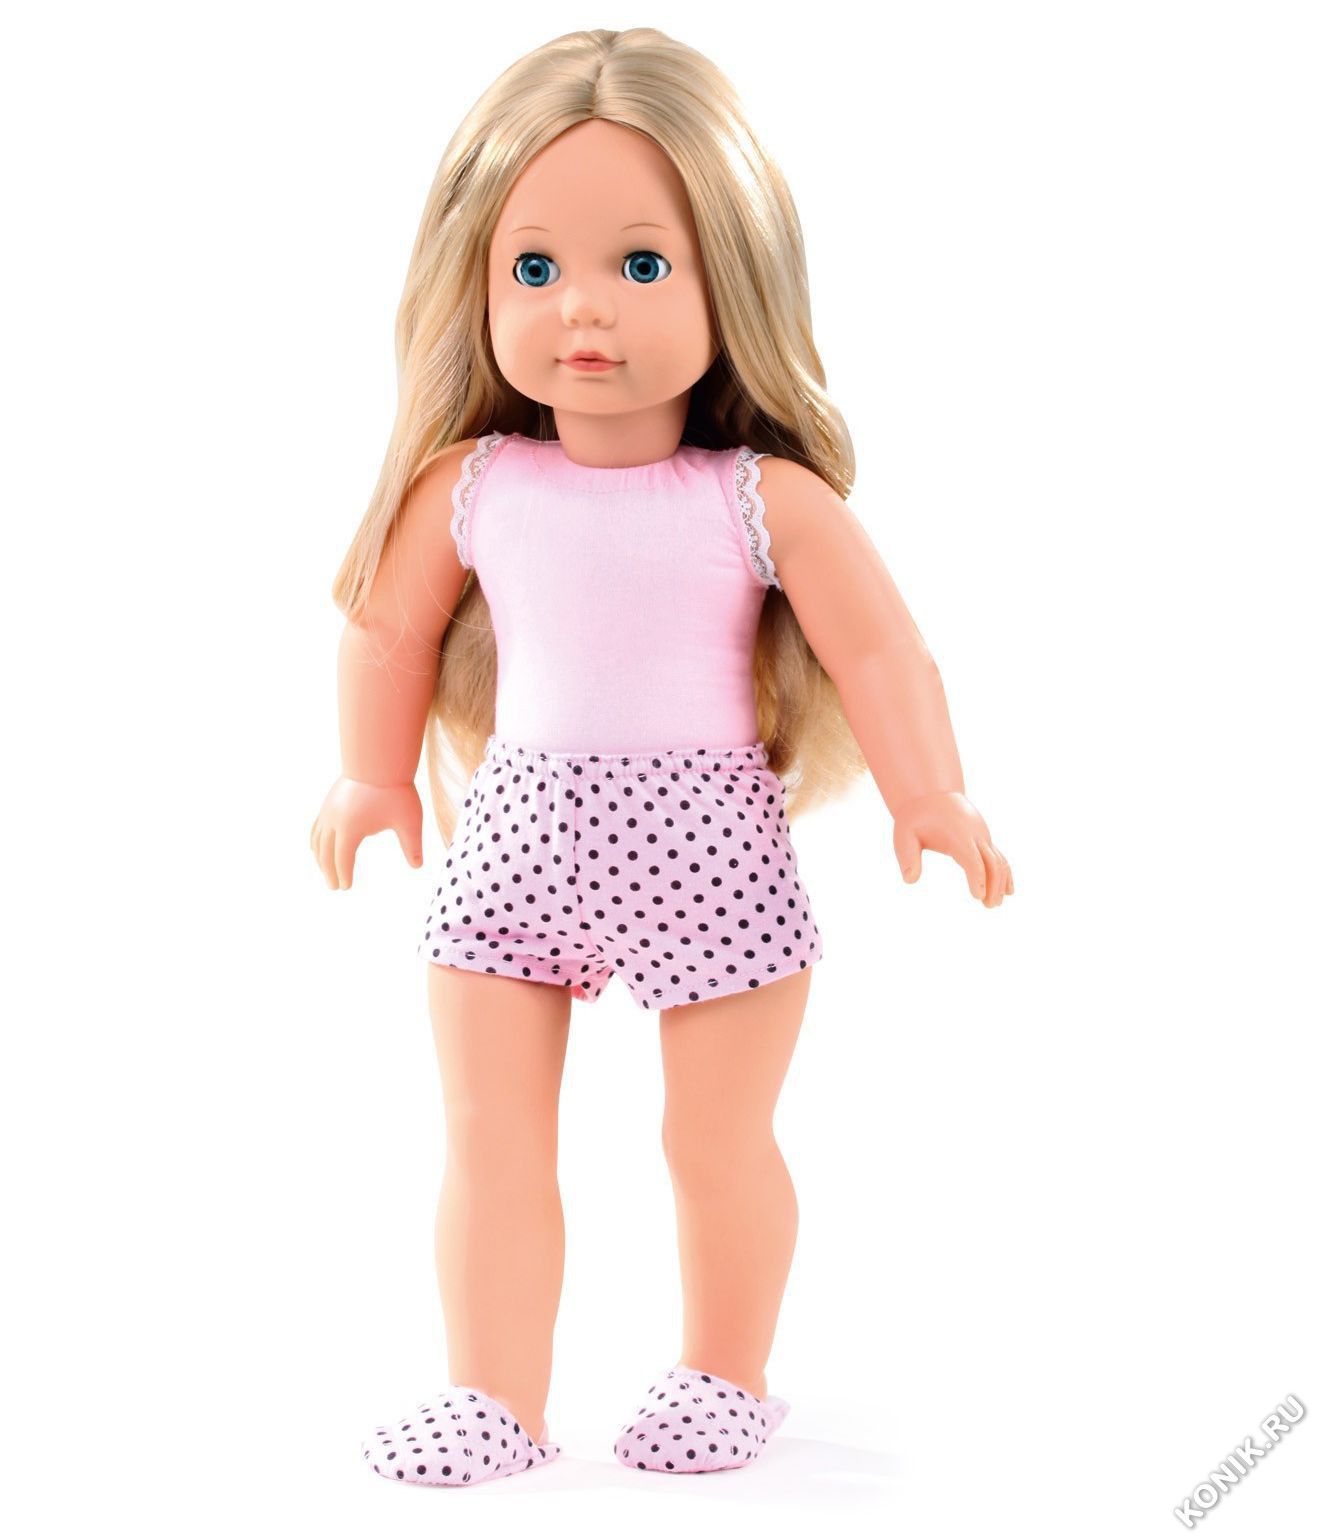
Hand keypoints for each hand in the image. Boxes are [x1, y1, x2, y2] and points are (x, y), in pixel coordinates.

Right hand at [310, 776, 423, 889]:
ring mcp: (329, 809)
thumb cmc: (396, 789)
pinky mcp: (330, 801)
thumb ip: (412, 845)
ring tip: (327, 871)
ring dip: (320, 857)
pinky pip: (317, 826)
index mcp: (350, 828)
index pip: (343, 858)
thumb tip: (418, 866)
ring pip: (317, 839)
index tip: (346, 887)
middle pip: (325, 852)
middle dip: (329, 871)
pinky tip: (322, 847)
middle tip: (334, 886)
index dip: (344, 874)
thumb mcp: (409, 820)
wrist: (379, 757)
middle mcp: (334, 820)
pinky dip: (317, 841)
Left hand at [892, 790, 1013, 906]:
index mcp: (958, 835)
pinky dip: (1005, 873)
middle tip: (989, 906)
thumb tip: (910, 880)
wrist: (931, 794)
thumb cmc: (916, 817)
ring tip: (994, 904)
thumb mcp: (904, 835)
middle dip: (993, 885)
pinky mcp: (984, 839)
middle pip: (992, 862)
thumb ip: (907, 857)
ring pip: (999, 861)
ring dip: (1001, 882)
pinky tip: (1008, 891)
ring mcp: (982, 836)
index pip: (972, 859)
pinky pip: (999, 857)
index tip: (977, 896)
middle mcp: (975, 835)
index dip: (977, 877)